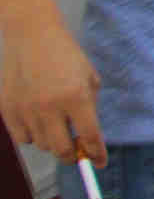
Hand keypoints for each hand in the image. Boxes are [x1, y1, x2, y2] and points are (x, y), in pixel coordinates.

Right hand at [0, 21, 104, 165]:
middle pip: (63, 150)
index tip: (100, 163)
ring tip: (57, 128)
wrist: (32, 36)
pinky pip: (22, 138)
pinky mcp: (8, 109)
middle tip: (78, 153)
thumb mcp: (88, 78)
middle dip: (74, 156)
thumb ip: (89, 108)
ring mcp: (26, 109)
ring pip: (42, 145)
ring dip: (53, 143)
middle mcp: (50, 106)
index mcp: (76, 97)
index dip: (97, 154)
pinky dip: (32, 136)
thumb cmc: (66, 56)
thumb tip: (88, 139)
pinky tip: (38, 124)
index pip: (90, 137)